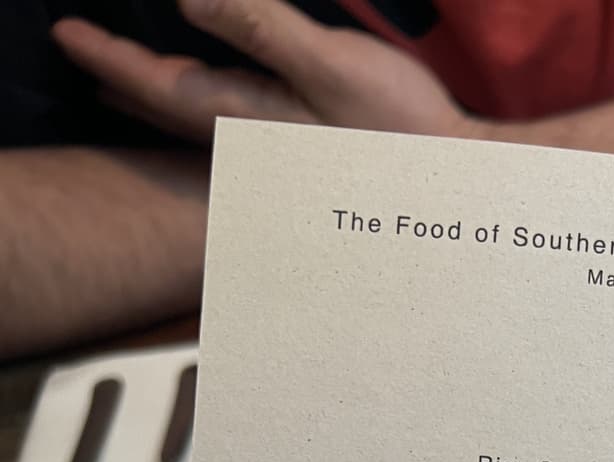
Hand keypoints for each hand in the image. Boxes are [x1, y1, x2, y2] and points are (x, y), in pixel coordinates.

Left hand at [53, 0, 472, 144]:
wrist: (457, 190)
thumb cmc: (402, 133)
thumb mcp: (330, 67)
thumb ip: (260, 30)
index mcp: (252, 121)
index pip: (163, 86)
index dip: (112, 59)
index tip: (68, 37)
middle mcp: (255, 147)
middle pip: (174, 112)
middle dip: (127, 85)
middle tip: (87, 62)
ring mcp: (278, 159)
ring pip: (201, 127)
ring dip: (162, 105)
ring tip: (131, 88)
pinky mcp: (304, 163)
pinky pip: (236, 137)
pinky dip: (207, 119)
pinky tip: (214, 116)